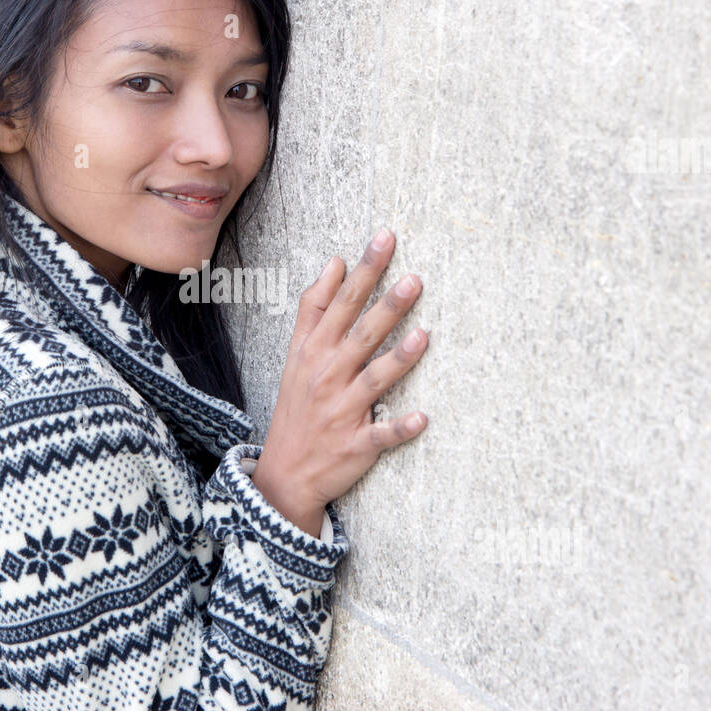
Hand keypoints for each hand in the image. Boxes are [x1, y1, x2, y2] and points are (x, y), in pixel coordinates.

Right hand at [253, 228, 428, 517]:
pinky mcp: (357, 444)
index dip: (364, 271)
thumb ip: (315, 307)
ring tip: (424, 335)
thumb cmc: (298, 403)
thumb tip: (334, 262)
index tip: (386, 238)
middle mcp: (329, 375)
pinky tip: (421, 418)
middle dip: (386, 307)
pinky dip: (399, 427)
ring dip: (398, 359)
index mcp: (315, 351)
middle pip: (361, 334)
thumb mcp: (297, 352)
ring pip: (374, 380)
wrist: (286, 471)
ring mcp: (343, 411)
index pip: (341, 302)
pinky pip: (381, 434)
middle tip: (414, 279)